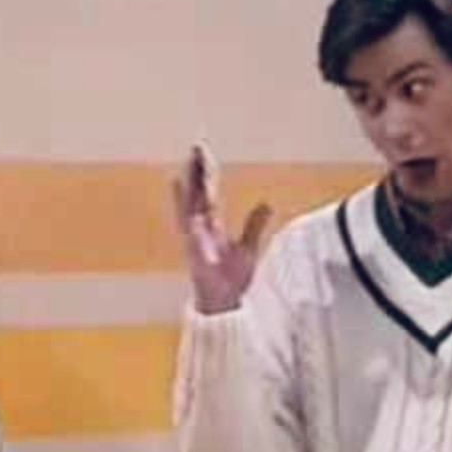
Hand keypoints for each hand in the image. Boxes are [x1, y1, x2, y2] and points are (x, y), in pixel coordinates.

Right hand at [171, 144, 271, 313]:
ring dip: (188, 188)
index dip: (206, 175)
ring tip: (185, 168)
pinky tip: (187, 201)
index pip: (208, 194)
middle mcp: (201, 229)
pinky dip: (187, 216)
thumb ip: (254, 224)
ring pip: (190, 207)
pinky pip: (190, 231)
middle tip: (195, 148)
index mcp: (212, 226)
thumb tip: (266, 203)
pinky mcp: (194, 251)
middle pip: (197, 194)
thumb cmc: (231, 279)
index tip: (203, 154)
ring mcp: (195, 239)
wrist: (225, 303)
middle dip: (195, 172)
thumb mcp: (248, 246)